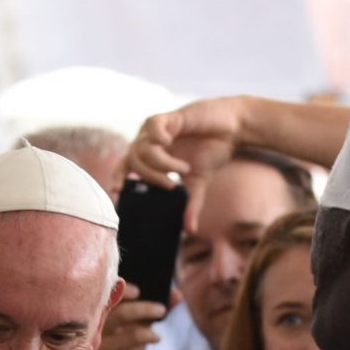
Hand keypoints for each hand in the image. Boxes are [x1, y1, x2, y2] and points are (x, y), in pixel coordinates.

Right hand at [85, 282, 164, 349]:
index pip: (104, 291)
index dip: (119, 282)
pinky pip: (129, 337)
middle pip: (111, 298)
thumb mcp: (140, 328)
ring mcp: (98, 337)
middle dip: (129, 291)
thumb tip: (176, 294)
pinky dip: (146, 334)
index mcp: (99, 313)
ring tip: (161, 311)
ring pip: (121, 315)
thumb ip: (154, 310)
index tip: (138, 282)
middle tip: (145, 291)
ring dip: (144, 310)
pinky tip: (157, 337)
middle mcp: (94, 322)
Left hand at [127, 96, 248, 231]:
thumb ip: (190, 205)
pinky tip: (169, 141)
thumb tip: (190, 231)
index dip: (117, 179)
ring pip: (142, 148)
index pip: (124, 168)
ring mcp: (158, 129)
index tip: (118, 193)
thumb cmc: (212, 151)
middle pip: (132, 161)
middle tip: (171, 185)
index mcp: (152, 157)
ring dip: (162, 163)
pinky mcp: (169, 117)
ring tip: (183, 169)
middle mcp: (150, 142)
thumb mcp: (199, 183)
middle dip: (150, 177)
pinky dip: (157, 137)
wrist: (232, 128)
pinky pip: (153, 127)